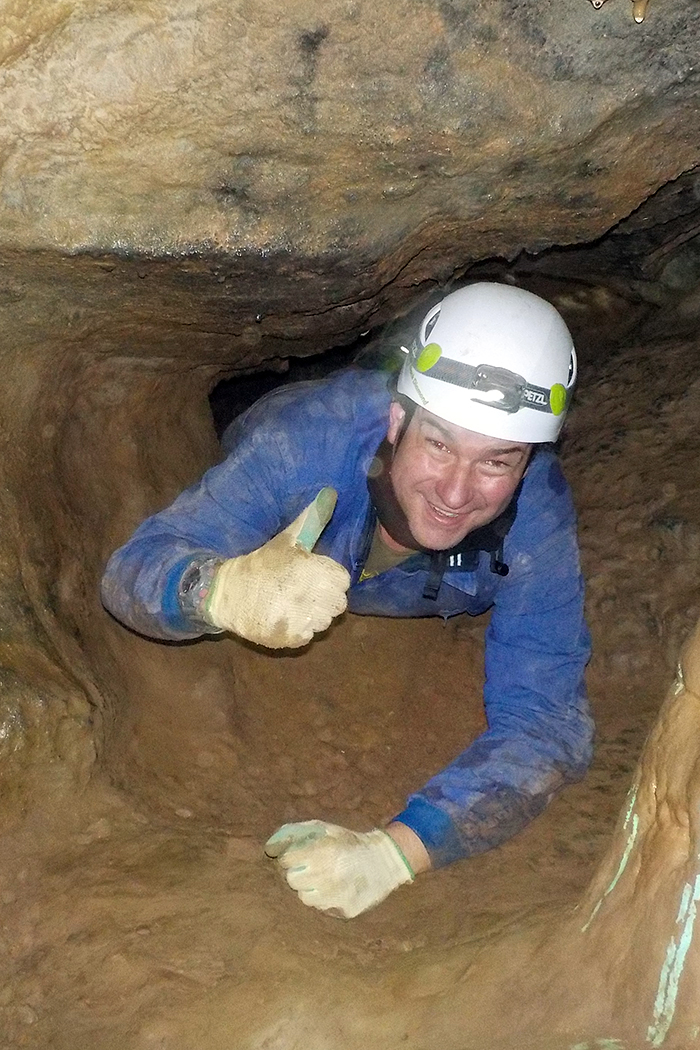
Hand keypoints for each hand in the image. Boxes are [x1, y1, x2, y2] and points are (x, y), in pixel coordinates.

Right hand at [204, 488, 349, 647]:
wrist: (227, 593)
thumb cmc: (261, 563)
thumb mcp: (288, 539)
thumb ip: (313, 519)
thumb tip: (331, 492)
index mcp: (316, 571)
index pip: (343, 581)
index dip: (328, 578)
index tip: (312, 576)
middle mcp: (313, 597)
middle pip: (337, 604)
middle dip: (323, 598)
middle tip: (301, 590)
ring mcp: (302, 621)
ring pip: (325, 622)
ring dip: (313, 615)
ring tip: (291, 604)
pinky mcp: (291, 639)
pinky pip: (309, 637)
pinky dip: (299, 630)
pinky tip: (284, 617)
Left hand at [264, 820, 414, 918]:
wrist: (384, 861)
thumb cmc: (348, 842)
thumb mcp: (324, 829)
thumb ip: (294, 833)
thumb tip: (269, 848)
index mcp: (323, 851)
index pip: (286, 860)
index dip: (292, 856)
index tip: (301, 855)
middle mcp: (328, 875)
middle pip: (291, 880)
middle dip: (298, 872)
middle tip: (313, 867)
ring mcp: (337, 896)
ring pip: (304, 897)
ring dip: (310, 887)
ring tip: (326, 878)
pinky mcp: (344, 911)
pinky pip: (321, 908)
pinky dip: (324, 899)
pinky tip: (336, 888)